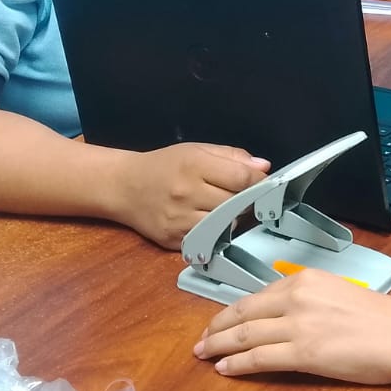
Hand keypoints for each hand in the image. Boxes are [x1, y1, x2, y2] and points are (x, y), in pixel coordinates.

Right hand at [116, 143, 269, 248]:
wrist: (124, 187)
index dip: (259, 182)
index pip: (241, 178)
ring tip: (230, 209)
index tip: (266, 183)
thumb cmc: (164, 165)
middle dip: (248, 201)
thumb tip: (263, 168)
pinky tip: (213, 223)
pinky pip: (208, 240)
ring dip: (234, 219)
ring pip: (225, 226)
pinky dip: (217, 233)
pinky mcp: (174, 241)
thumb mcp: (197, 150)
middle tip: (249, 197)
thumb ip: (232, 156)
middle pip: (236, 204)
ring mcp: (179, 220)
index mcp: (193, 165)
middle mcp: (186, 194)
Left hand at [194, 268, 390, 383]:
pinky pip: (258, 357)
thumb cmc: (383, 320)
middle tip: (201, 342)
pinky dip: (237, 363)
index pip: (257, 296)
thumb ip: (309, 302)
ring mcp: (298, 324)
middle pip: (243, 313)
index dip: (232, 312)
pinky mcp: (304, 352)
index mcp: (306, 279)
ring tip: (204, 355)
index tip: (219, 322)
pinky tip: (225, 369)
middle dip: (216, 329)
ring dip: (219, 346)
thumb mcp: (339, 295)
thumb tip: (287, 317)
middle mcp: (297, 297)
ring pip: (244, 335)